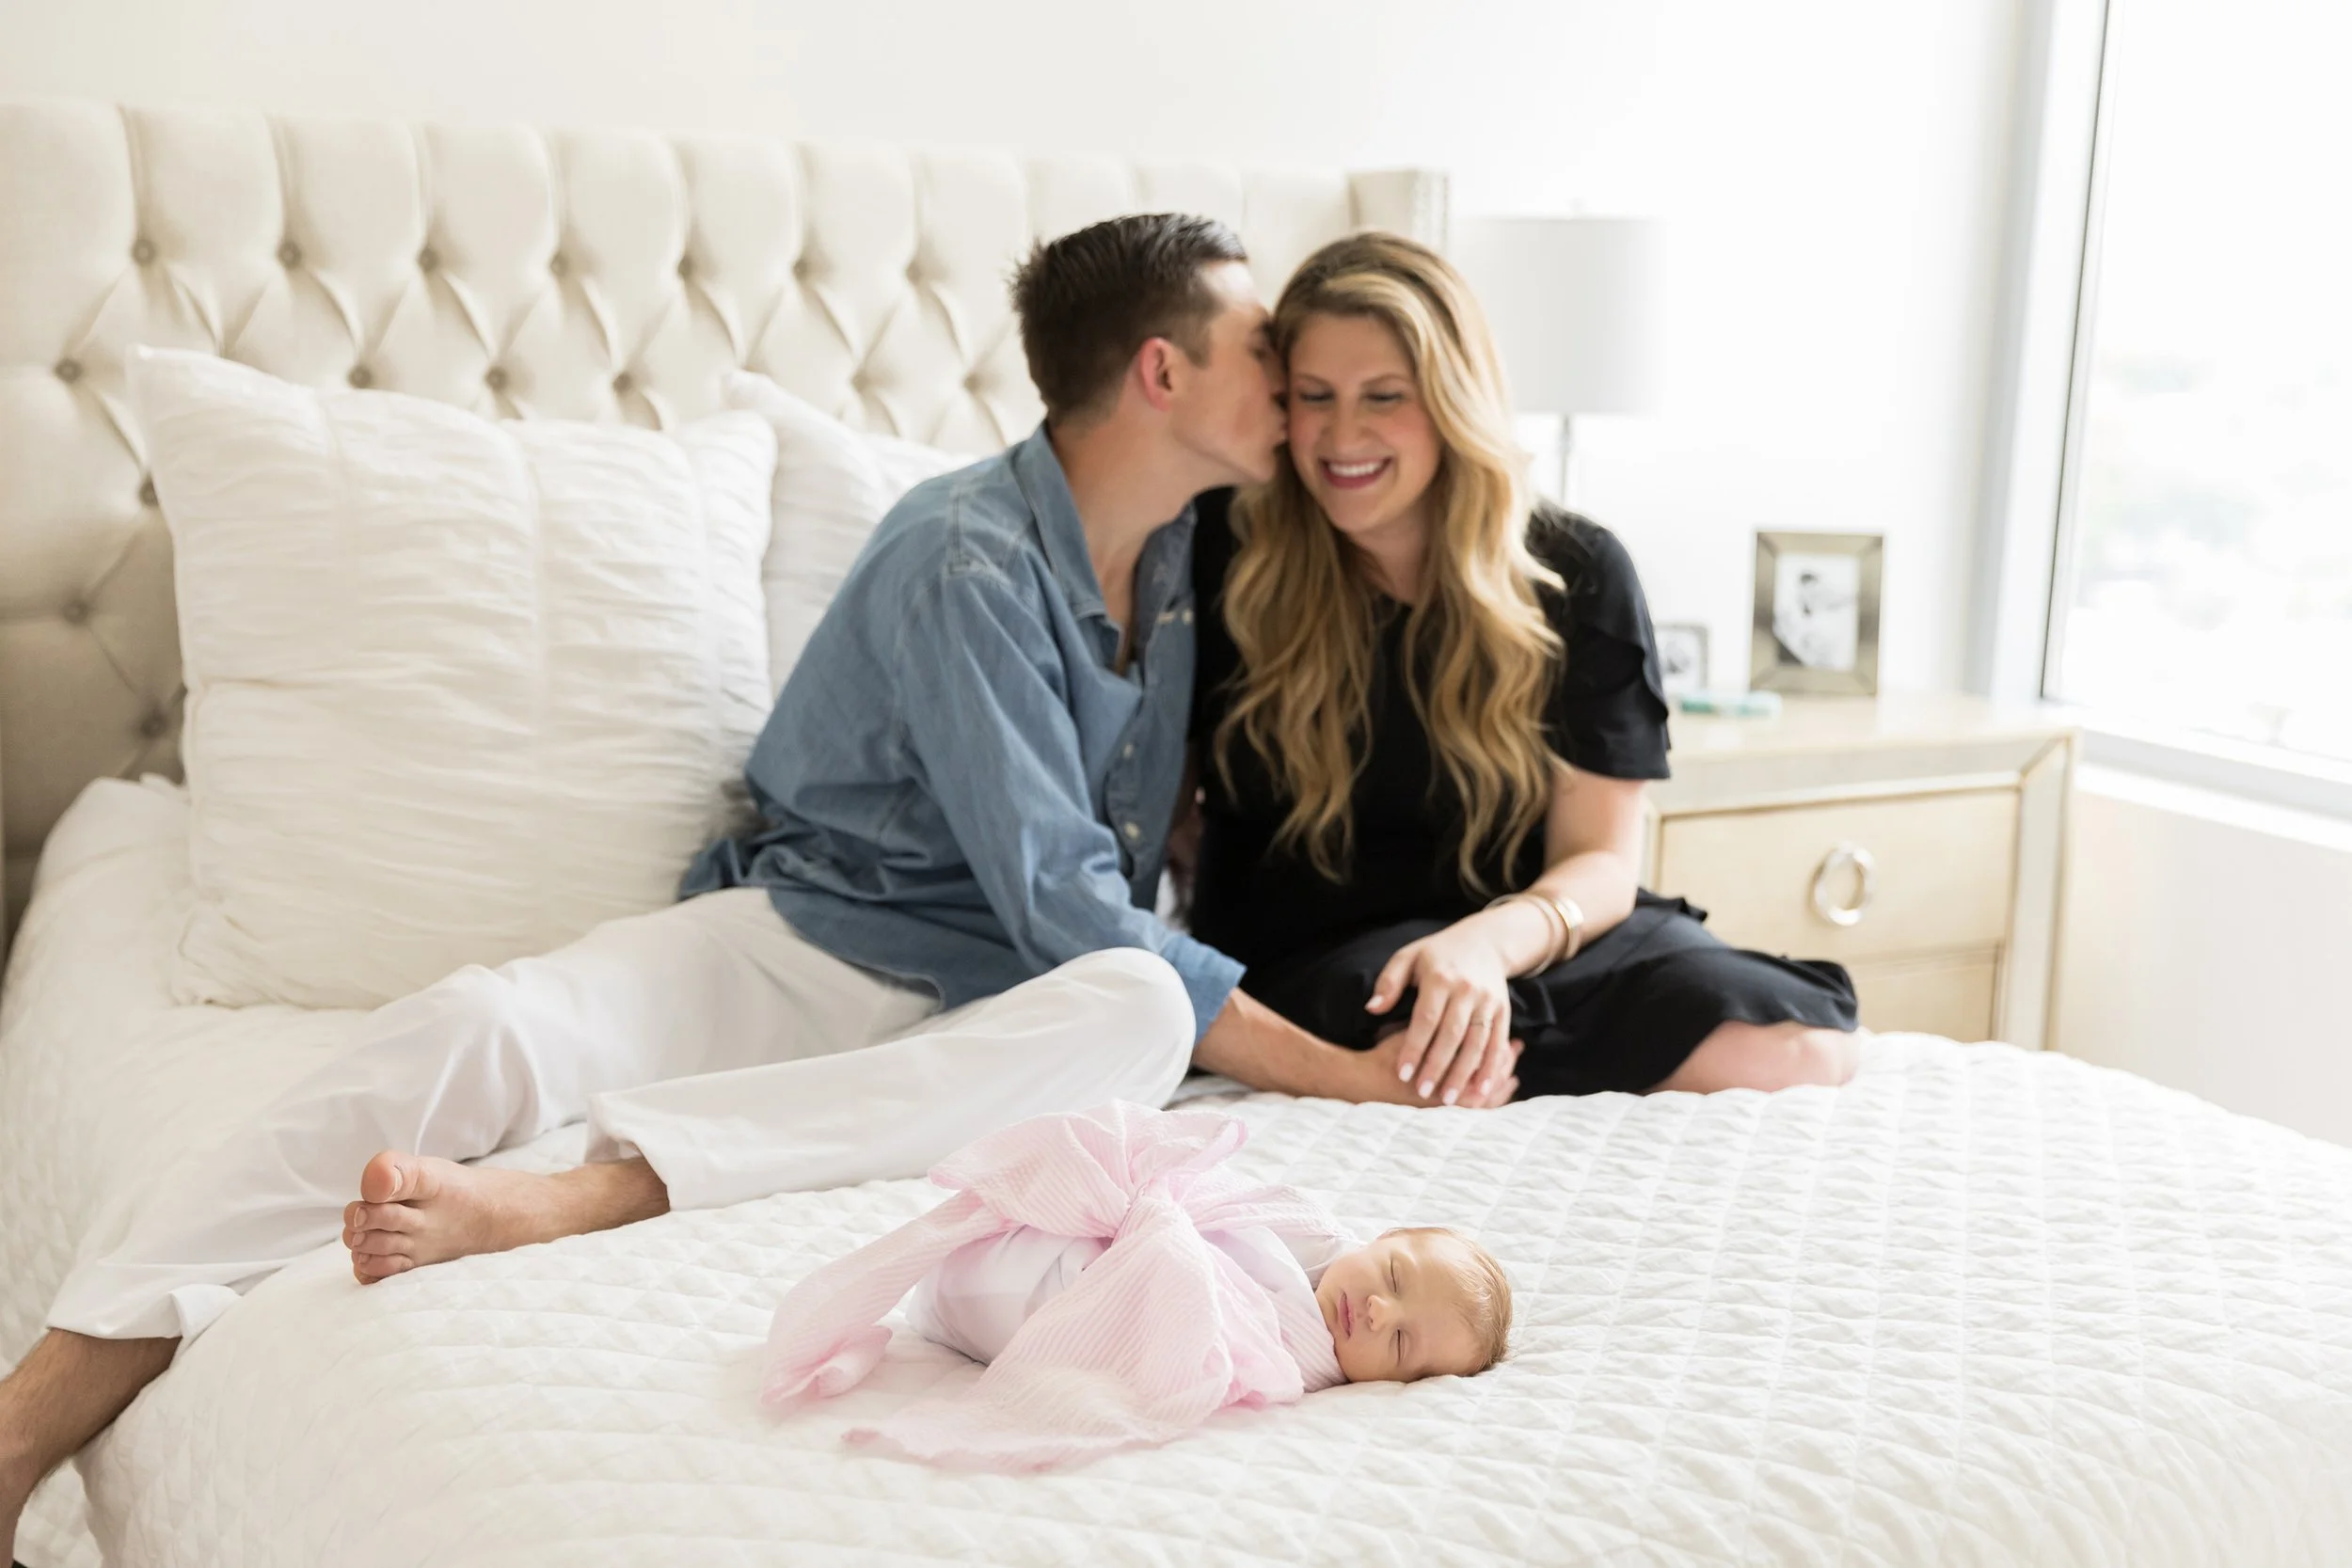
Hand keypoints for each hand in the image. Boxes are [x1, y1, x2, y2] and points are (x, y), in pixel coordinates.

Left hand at [1367, 919, 1521, 1105]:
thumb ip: (1389, 982)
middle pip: (1452, 1035)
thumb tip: (1372, 1008)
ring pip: (1477, 1042)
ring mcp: (1488, 1001)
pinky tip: (1481, 1090)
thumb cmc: (1437, 953)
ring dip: (1465, 1073)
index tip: (1402, 1073)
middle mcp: (1466, 990)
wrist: (1485, 940)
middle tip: (1422, 1093)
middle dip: (1437, 1067)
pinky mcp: (1503, 1010)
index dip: (1414, 1048)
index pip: (1425, 1019)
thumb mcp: (1408, 957)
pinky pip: (1498, 1042)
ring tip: (1450, 1099)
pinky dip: (1491, 1067)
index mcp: (1440, 978)